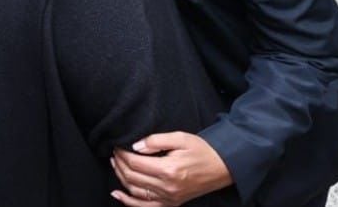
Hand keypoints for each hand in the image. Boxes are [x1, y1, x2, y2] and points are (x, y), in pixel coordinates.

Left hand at [110, 132, 232, 206]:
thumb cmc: (201, 150)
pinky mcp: (171, 203)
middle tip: (115, 153)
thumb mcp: (180, 138)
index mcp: (169, 169)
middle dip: (119, 164)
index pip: (135, 163)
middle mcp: (167, 187)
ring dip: (121, 178)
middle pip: (132, 177)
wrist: (221, 167)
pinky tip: (117, 195)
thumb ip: (155, 140)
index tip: (118, 145)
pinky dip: (129, 202)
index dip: (122, 154)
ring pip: (135, 191)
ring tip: (116, 165)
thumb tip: (135, 146)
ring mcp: (169, 198)